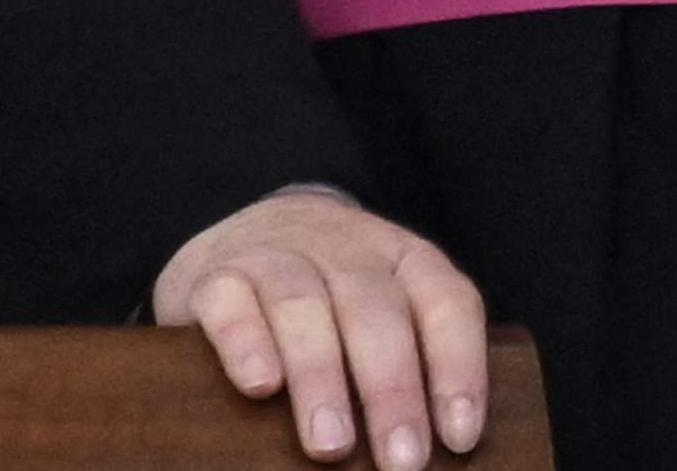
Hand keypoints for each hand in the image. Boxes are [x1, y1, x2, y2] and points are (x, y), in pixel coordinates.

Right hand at [156, 187, 488, 468]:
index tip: (460, 437)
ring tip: (331, 446)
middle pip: (377, 313)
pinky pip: (231, 302)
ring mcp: (279, 256)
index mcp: (404, 258)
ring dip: (322, 378)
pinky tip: (261, 387)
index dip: (459, 368)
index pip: (447, 303)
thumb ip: (406, 357)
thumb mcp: (377, 308)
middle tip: (402, 460)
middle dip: (393, 390)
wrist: (246, 229)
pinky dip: (247, 343)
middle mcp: (347, 249)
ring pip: (304, 306)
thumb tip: (432, 442)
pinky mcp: (216, 275)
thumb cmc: (328, 295)